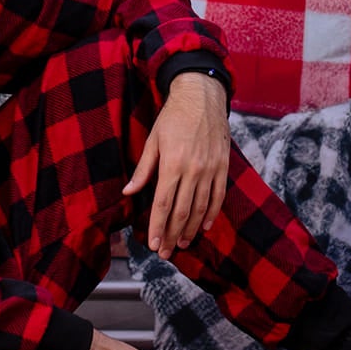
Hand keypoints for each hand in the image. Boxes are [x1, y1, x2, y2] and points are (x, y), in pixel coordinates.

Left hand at [122, 71, 229, 258]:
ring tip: (181, 244)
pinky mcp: (223, 167)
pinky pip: (218, 196)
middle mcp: (193, 170)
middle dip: (171, 235)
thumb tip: (128, 191)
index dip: (157, 227)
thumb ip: (143, 169)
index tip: (153, 244)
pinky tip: (205, 227)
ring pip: (201, 208)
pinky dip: (212, 214)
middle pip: (182, 212)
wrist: (202, 97)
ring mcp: (211, 169)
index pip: (163, 204)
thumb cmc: (173, 117)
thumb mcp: (153, 140)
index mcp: (172, 164)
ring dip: (191, 229)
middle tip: (164, 252)